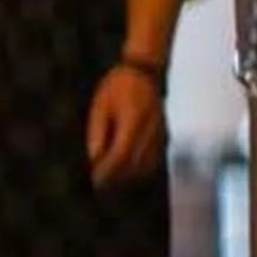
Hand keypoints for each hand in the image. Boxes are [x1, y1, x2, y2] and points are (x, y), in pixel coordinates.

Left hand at [87, 65, 167, 186]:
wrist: (144, 72)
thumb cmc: (118, 86)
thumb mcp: (100, 107)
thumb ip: (97, 133)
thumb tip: (94, 159)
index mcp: (132, 121)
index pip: (121, 155)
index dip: (108, 170)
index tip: (95, 179)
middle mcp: (149, 129)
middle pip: (134, 164)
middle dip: (117, 177)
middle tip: (99, 185)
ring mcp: (159, 133)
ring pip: (146, 164)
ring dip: (129, 175)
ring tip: (111, 180)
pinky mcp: (163, 134)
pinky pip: (153, 158)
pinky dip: (141, 168)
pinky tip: (127, 171)